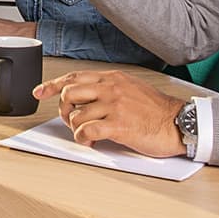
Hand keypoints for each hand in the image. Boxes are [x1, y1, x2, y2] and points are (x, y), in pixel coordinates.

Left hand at [32, 70, 186, 157]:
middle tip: (70, 120)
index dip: (52, 85)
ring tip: (86, 134)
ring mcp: (114, 106)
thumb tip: (84, 99)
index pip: (74, 77)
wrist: (179, 123)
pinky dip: (83, 138)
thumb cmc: (156, 110)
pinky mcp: (118, 125)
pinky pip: (87, 130)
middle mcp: (111, 88)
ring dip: (75, 128)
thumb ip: (108, 89)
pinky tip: (90, 140)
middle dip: (63, 109)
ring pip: (76, 114)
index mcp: (112, 78)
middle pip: (69, 93)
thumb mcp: (130, 88)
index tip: (39, 91)